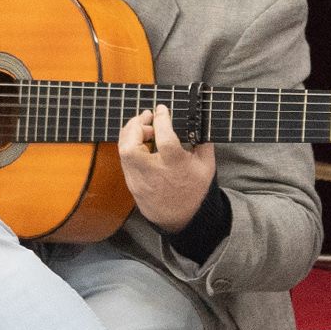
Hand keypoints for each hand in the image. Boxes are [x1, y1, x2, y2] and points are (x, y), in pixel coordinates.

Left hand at [117, 104, 217, 232]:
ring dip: (130, 134)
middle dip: (135, 126)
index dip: (161, 120)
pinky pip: (124, 160)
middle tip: (147, 117)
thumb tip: (197, 121)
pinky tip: (140, 142)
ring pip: (123, 152)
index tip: (161, 109)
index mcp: (175, 166)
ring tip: (144, 128)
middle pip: (131, 146)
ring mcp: (139, 180)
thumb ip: (202, 141)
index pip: (164, 137)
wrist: (183, 220)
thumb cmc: (196, 191)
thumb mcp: (207, 166)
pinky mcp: (132, 185)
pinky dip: (129, 146)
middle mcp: (153, 173)